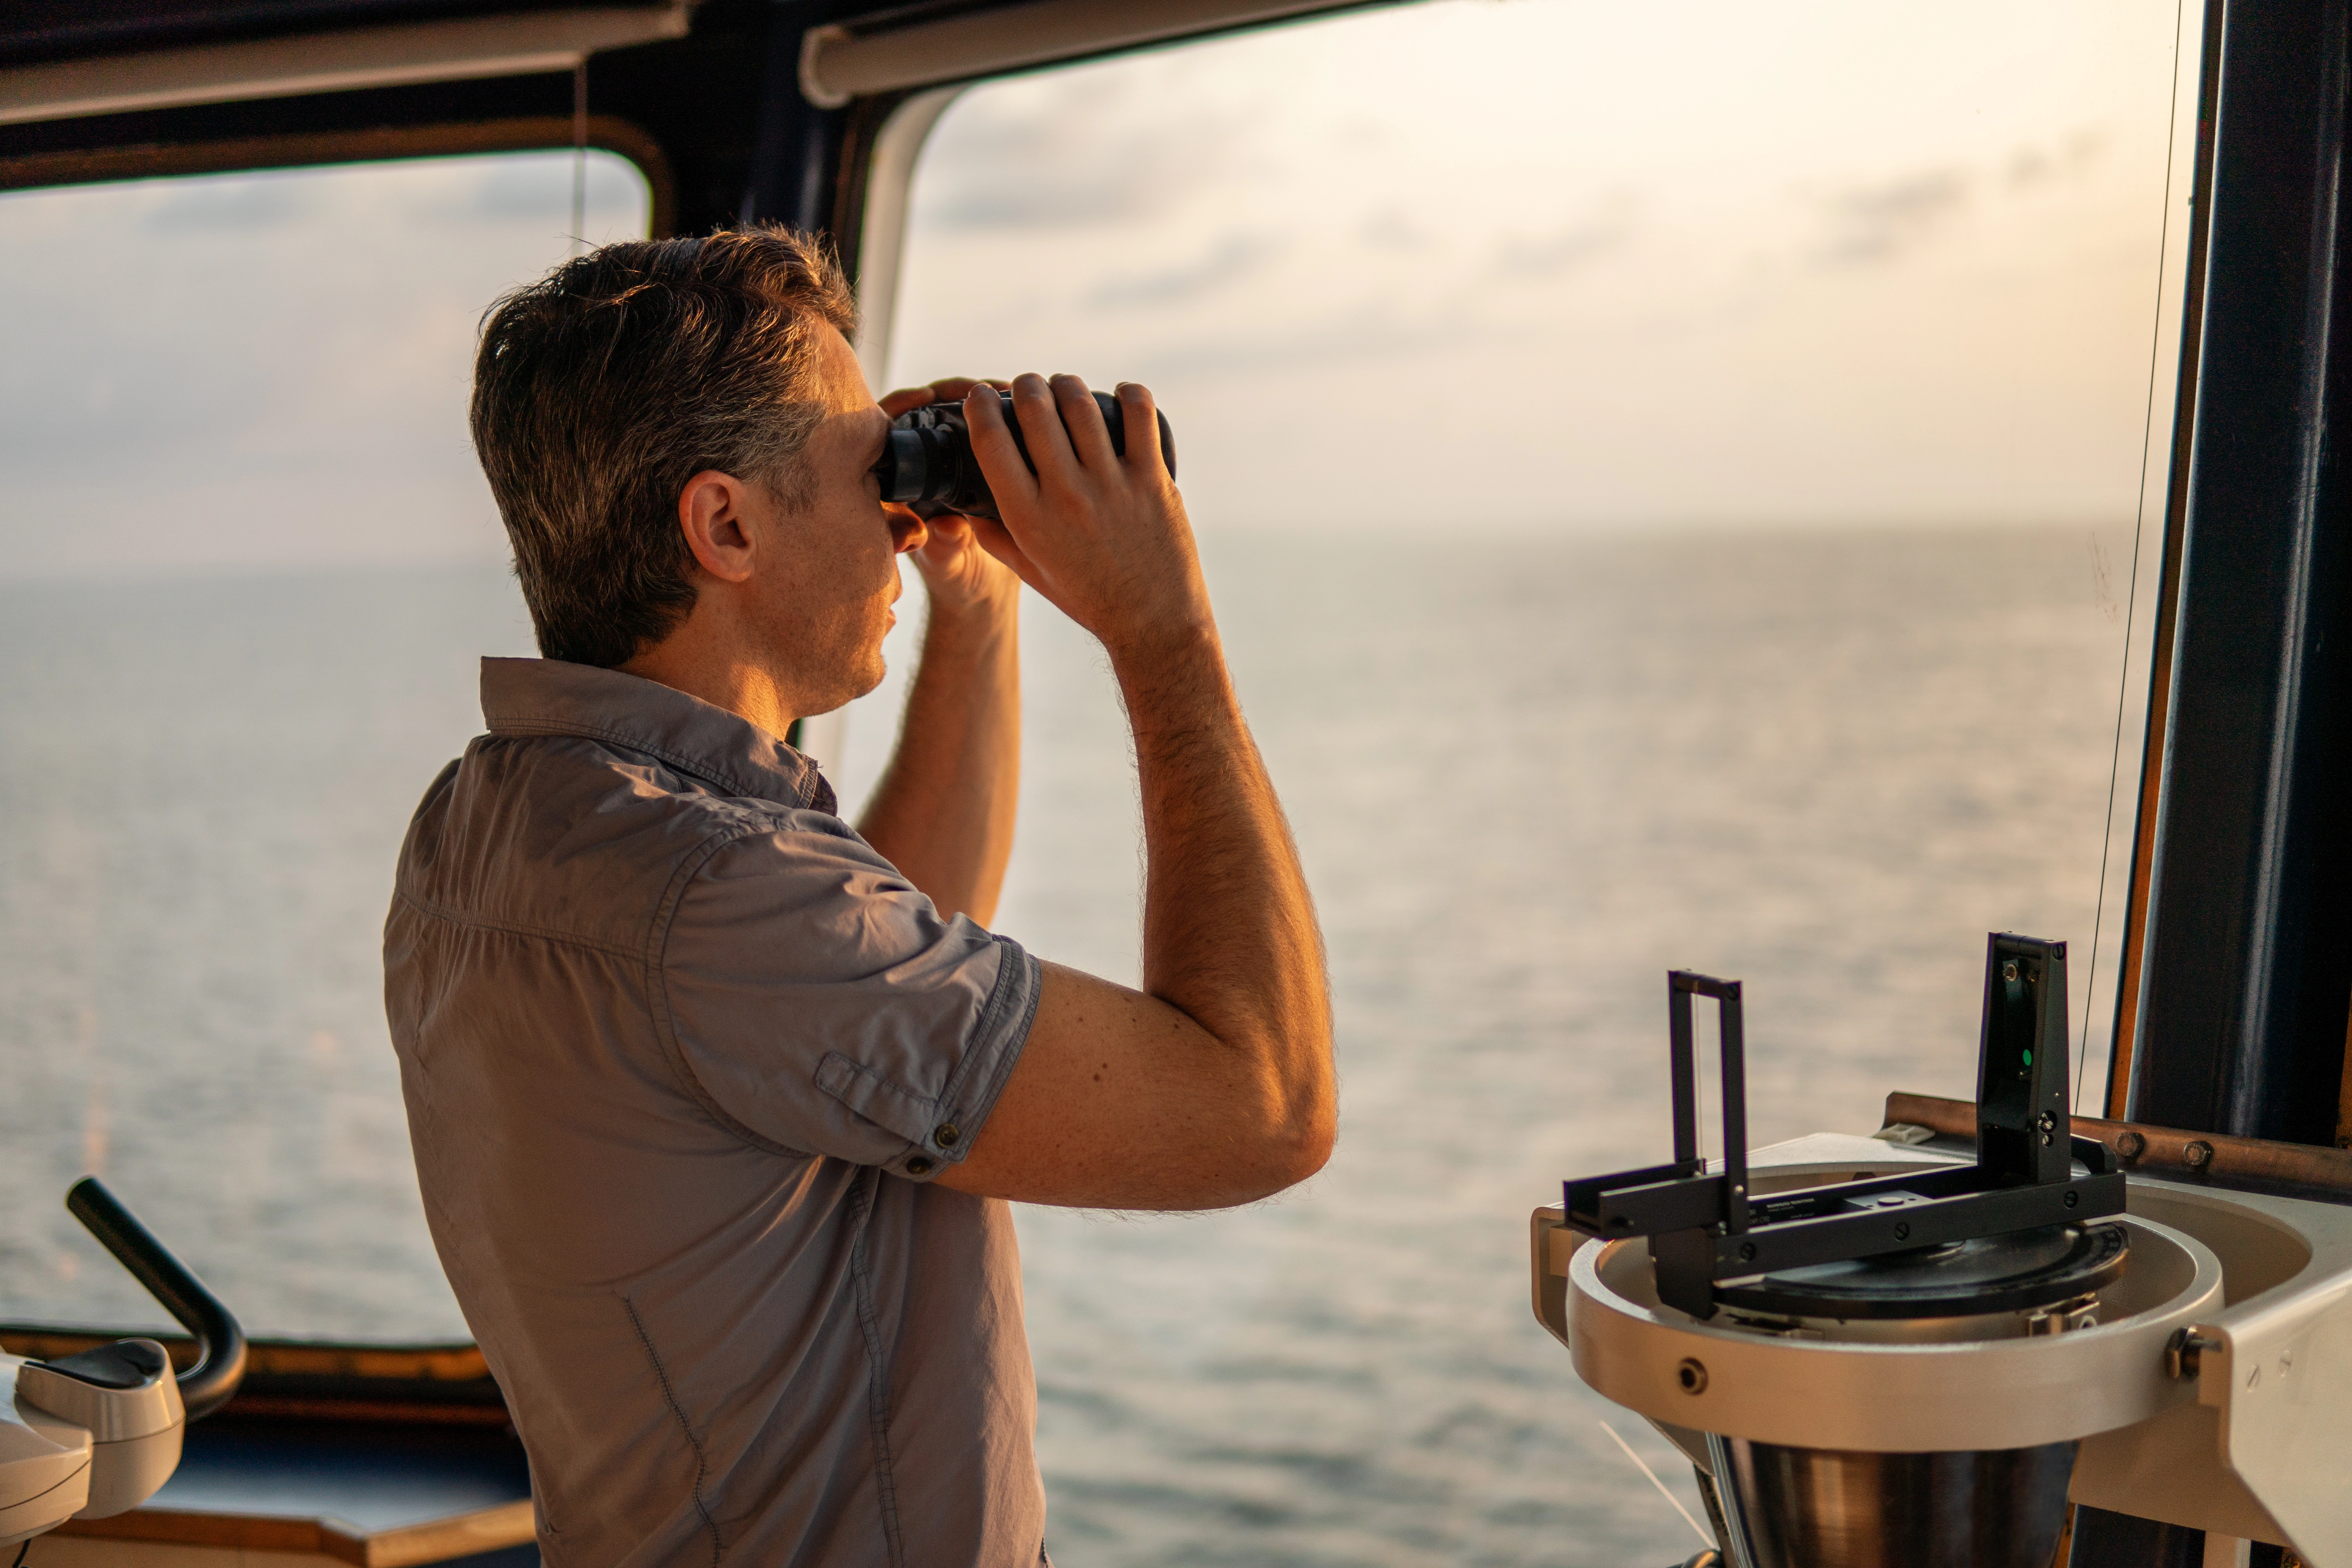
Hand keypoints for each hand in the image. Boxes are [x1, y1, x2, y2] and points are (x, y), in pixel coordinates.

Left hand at [879, 378, 1021, 622]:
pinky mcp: (975, 465)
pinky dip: (997, 416)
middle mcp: (917, 472)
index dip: (899, 407)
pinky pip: (981, 430)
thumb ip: (943, 550)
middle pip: (922, 414)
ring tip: (1005, 392)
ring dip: (977, 401)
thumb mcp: (949, 569)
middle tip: (975, 389)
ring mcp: (946, 467)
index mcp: (898, 490)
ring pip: (954, 417)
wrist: (986, 592)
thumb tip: (941, 528)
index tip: (925, 396)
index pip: (884, 435)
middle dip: (947, 394)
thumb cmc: (957, 584)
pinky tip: (1020, 408)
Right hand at [960, 373, 1212, 660]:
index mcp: (1029, 518)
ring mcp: (1112, 485)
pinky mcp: (1153, 480)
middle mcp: (1066, 496)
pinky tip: (1119, 395)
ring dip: (1067, 384)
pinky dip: (1128, 395)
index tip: (982, 396)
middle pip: (1034, 408)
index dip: (980, 405)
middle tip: (1028, 386)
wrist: (1154, 626)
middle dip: (1026, 385)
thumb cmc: (1090, 599)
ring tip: (1064, 387)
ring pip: (1081, 404)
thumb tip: (967, 511)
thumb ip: (997, 540)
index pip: (991, 441)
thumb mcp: (1033, 574)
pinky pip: (1140, 415)